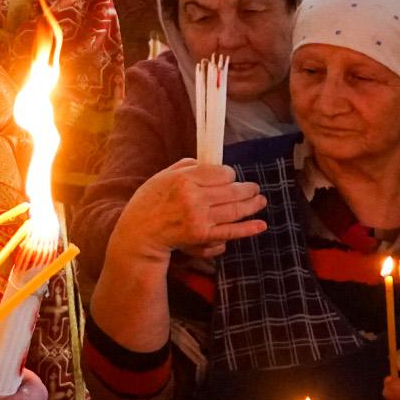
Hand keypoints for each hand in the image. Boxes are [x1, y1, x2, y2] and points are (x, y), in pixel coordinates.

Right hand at [112, 158, 265, 263]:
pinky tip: (260, 225)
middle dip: (248, 189)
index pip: (221, 173)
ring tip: (260, 201)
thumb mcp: (162, 176)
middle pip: (232, 190)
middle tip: (255, 188)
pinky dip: (248, 229)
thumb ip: (186, 166)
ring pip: (235, 209)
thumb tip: (209, 163)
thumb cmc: (149, 202)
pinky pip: (230, 231)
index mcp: (184, 179)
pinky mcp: (202, 236)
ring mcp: (199, 218)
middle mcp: (193, 198)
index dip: (229, 175)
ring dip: (252, 205)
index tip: (228, 178)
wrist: (139, 233)